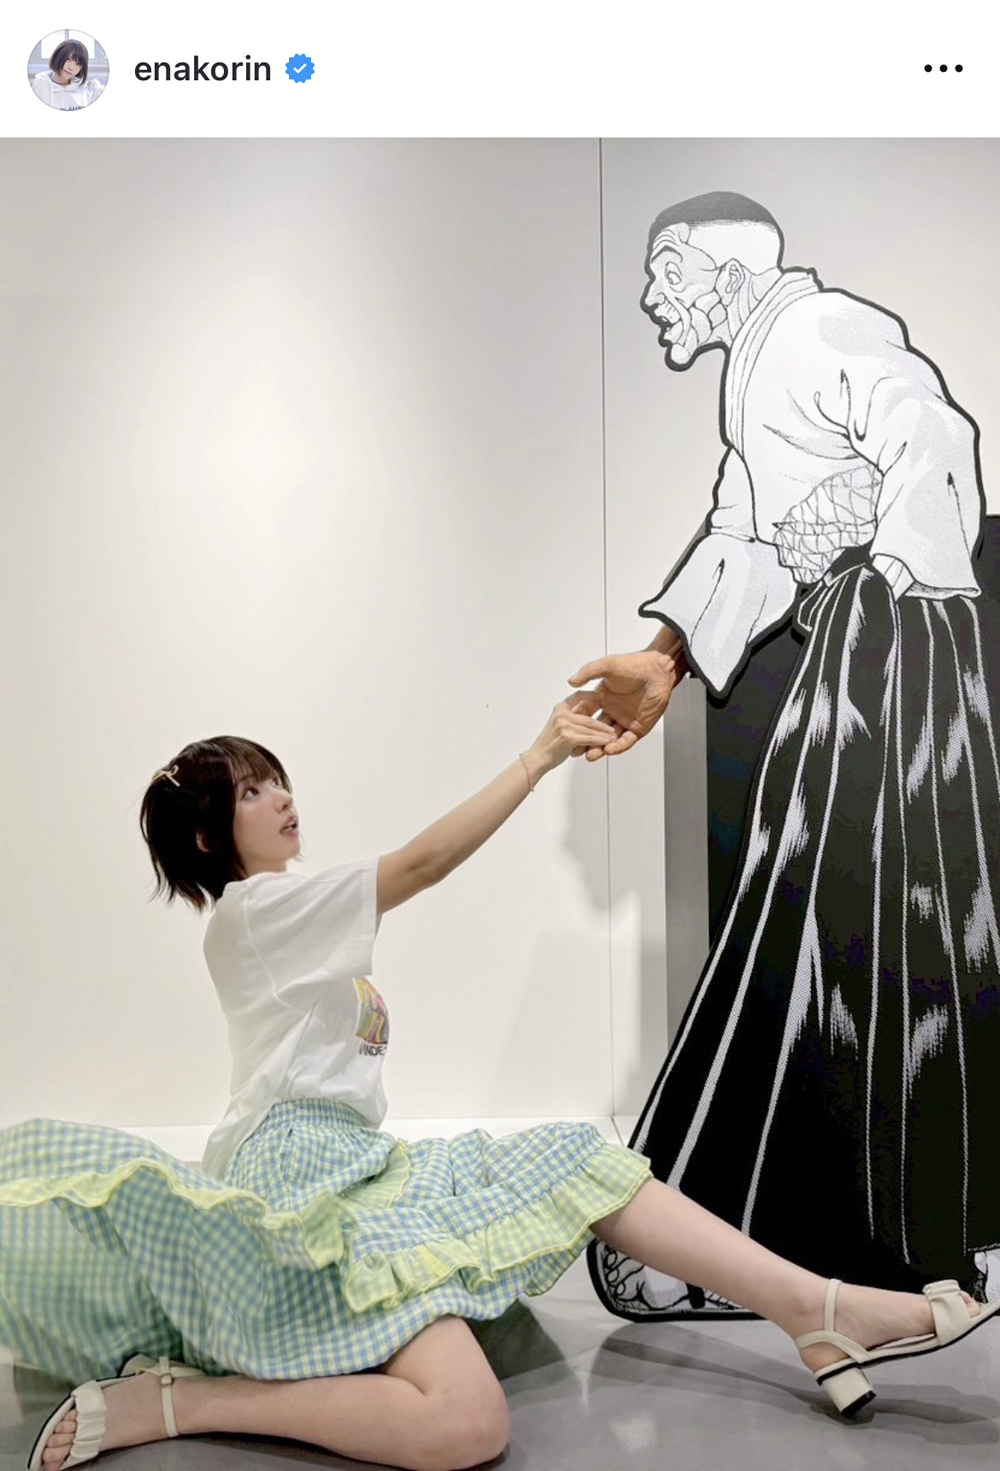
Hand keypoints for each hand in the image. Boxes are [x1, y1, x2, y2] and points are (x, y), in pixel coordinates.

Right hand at [522, 694, 616, 782]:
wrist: (537, 758)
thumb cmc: (548, 744)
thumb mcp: (558, 725)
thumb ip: (572, 719)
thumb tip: (588, 718)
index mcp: (560, 709)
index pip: (578, 696)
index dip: (591, 695)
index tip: (601, 695)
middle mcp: (561, 714)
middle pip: (588, 717)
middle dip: (602, 724)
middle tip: (612, 728)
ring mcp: (564, 725)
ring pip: (590, 728)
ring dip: (604, 733)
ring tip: (613, 736)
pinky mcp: (568, 737)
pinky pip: (589, 738)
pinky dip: (600, 741)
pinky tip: (607, 743)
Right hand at [566, 648, 685, 759]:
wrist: (658, 670)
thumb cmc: (635, 664)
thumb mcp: (607, 665)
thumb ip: (588, 672)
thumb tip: (571, 681)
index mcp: (602, 698)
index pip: (586, 715)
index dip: (577, 725)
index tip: (566, 733)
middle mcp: (612, 711)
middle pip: (595, 731)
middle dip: (586, 742)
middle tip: (576, 751)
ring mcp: (624, 720)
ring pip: (609, 739)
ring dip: (600, 748)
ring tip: (591, 755)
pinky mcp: (638, 728)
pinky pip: (626, 740)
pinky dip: (618, 746)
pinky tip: (609, 749)